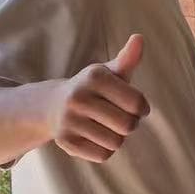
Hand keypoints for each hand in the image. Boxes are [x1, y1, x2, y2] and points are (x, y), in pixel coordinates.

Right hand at [49, 35, 149, 162]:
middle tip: (121, 119)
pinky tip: (95, 137)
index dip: (142, 108)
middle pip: (128, 125)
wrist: (52, 105)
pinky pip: (103, 155)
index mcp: (94, 77)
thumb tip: (139, 38)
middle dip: (130, 124)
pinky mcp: (66, 142)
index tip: (137, 107)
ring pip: (116, 142)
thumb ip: (127, 59)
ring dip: (117, 138)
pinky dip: (105, 149)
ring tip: (107, 127)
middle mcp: (79, 97)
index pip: (137, 103)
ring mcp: (69, 120)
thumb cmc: (92, 89)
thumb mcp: (109, 73)